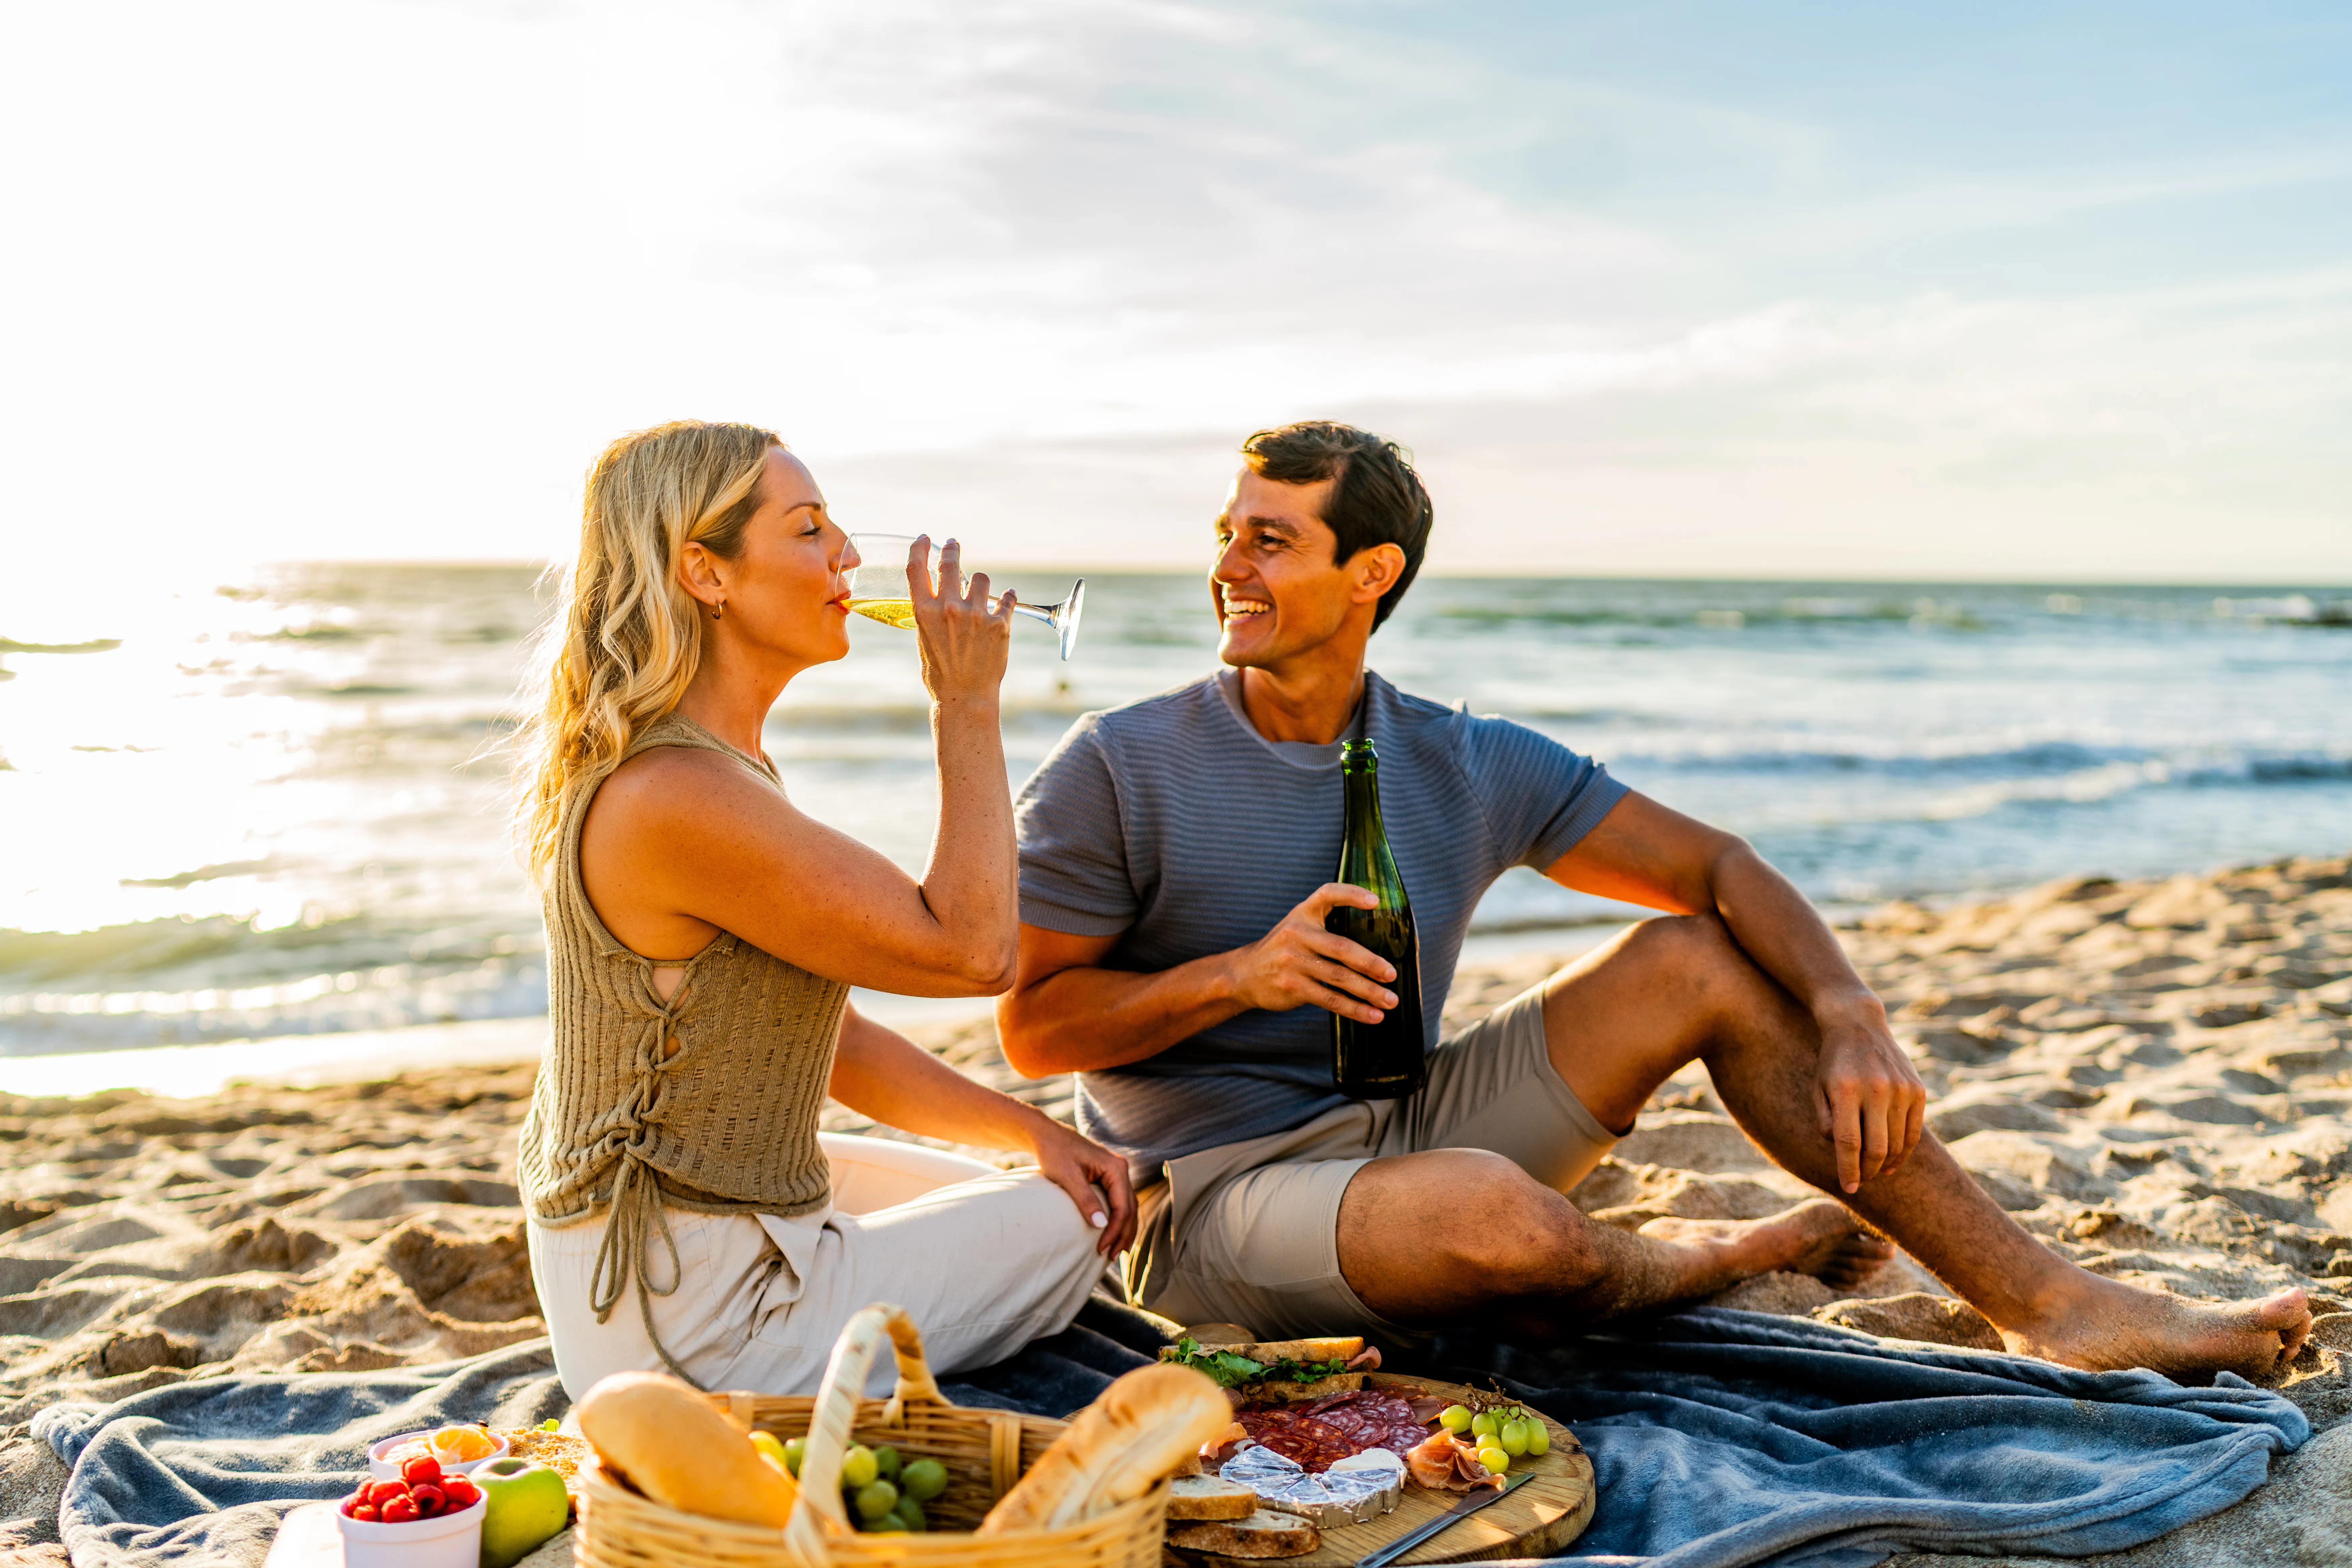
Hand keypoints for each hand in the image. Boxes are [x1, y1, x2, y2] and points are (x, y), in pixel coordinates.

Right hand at [908, 536, 1012, 704]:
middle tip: (953, 544)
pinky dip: (1007, 597)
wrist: (965, 697)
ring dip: (981, 584)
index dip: (919, 548)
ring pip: (982, 579)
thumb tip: (937, 596)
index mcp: (924, 612)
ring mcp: (975, 615)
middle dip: (951, 549)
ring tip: (981, 597)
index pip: (916, 568)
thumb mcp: (925, 640)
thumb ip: (930, 615)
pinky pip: (1007, 598)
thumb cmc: (941, 673)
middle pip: (949, 564)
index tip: (924, 539)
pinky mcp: (999, 624)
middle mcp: (948, 609)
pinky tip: (1008, 598)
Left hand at [1026, 1116, 1136, 1256]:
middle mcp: (1120, 1170)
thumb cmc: (1055, 1152)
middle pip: (1130, 1209)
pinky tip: (1113, 1234)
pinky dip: (1118, 1220)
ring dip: (1123, 1230)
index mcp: (1116, 1168)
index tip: (1102, 1248)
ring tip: (1115, 1251)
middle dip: (1123, 1234)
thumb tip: (1101, 1224)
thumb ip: (1085, 1199)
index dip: (1114, 1230)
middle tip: (1111, 1257)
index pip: (1123, 1206)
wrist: (1046, 1135)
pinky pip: (1119, 1202)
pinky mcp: (1108, 1178)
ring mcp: (1116, 1174)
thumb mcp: (1068, 1176)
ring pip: (1128, 1207)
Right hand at [1228, 883, 1399, 1022]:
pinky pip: (1329, 1000)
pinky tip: (1372, 1016)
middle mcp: (1297, 935)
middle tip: (1391, 974)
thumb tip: (1376, 941)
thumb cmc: (1283, 949)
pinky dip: (1354, 1009)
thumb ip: (1326, 925)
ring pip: (1339, 978)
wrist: (1244, 974)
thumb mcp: (1298, 926)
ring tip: (1390, 1000)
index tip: (1375, 901)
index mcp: (1303, 914)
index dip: (1351, 895)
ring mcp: (1293, 962)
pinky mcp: (1293, 987)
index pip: (1327, 894)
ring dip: (1368, 991)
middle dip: (1370, 963)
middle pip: (1341, 948)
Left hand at [1813, 1002, 1925, 1192]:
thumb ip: (1828, 1123)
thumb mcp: (1819, 1089)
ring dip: (1886, 1164)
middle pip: (1876, 1147)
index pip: (1848, 1142)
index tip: (1849, 1188)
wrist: (1857, 1025)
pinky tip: (1893, 1162)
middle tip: (1862, 1181)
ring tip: (1876, 1172)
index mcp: (1845, 1090)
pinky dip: (1904, 1152)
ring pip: (1897, 1143)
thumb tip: (1845, 1155)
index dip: (1849, 1170)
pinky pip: (1914, 1131)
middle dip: (1868, 1171)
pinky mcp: (1917, 1090)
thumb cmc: (1832, 1063)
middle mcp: (1876, 1089)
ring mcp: (1901, 1089)